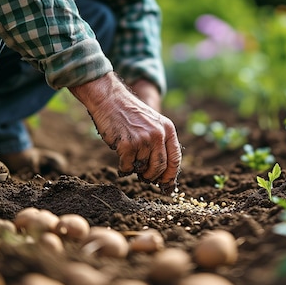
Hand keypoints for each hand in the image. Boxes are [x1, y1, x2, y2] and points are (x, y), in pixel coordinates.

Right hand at [68, 73, 180, 191]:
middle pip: (160, 167)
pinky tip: (121, 162)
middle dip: (152, 176)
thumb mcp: (153, 123)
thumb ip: (160, 142)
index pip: (175, 159)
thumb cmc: (130, 115)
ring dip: (136, 169)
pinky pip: (128, 167)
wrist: (110, 100)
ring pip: (143, 168)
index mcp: (168, 129)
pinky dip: (124, 169)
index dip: (171, 175)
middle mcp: (158, 134)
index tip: (166, 184)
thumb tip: (163, 172)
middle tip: (145, 178)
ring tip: (130, 161)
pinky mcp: (127, 145)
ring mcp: (143, 140)